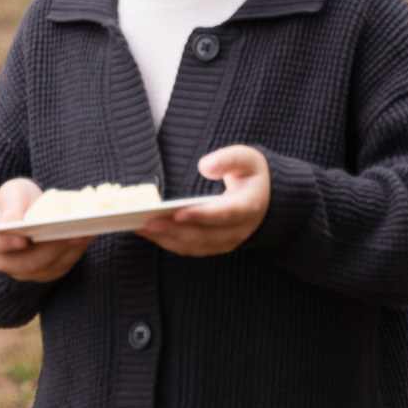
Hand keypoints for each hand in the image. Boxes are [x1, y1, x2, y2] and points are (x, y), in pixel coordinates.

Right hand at [0, 178, 91, 283]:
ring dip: (68, 251)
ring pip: (48, 267)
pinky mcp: (46, 273)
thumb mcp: (13, 191)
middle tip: (70, 233)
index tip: (24, 239)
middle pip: (27, 262)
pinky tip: (87, 236)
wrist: (29, 212)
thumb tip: (11, 220)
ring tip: (85, 232)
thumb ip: (11, 203)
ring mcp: (25, 271)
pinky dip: (76, 252)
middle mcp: (5, 261)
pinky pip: (61, 267)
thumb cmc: (18, 201)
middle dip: (51, 248)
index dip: (7, 244)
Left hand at [137, 146, 270, 256]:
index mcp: (249, 206)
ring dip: (167, 239)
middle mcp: (239, 230)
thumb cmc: (251, 175)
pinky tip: (148, 231)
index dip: (201, 216)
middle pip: (205, 235)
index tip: (177, 213)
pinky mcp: (215, 246)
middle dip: (175, 230)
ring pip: (195, 245)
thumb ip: (228, 159)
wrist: (266, 199)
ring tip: (141, 227)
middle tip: (148, 222)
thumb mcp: (247, 159)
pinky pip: (190, 248)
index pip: (224, 214)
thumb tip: (205, 166)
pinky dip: (168, 242)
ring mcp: (227, 241)